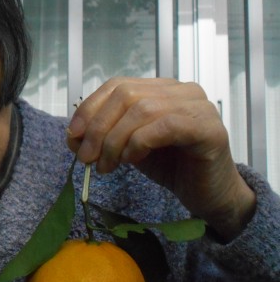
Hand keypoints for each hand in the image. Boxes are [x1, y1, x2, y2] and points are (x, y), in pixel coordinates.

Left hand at [67, 77, 255, 240]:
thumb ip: (104, 136)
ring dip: (115, 140)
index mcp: (161, 89)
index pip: (117, 85)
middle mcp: (181, 91)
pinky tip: (132, 159)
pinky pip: (165, 126)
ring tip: (108, 166)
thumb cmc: (172, 167)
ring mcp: (198, 107)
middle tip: (87, 157)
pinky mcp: (208, 129)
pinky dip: (139, 142)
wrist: (209, 195)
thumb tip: (73, 135)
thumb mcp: (127, 147)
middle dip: (99, 128)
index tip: (73, 135)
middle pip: (126, 95)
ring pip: (142, 109)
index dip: (90, 108)